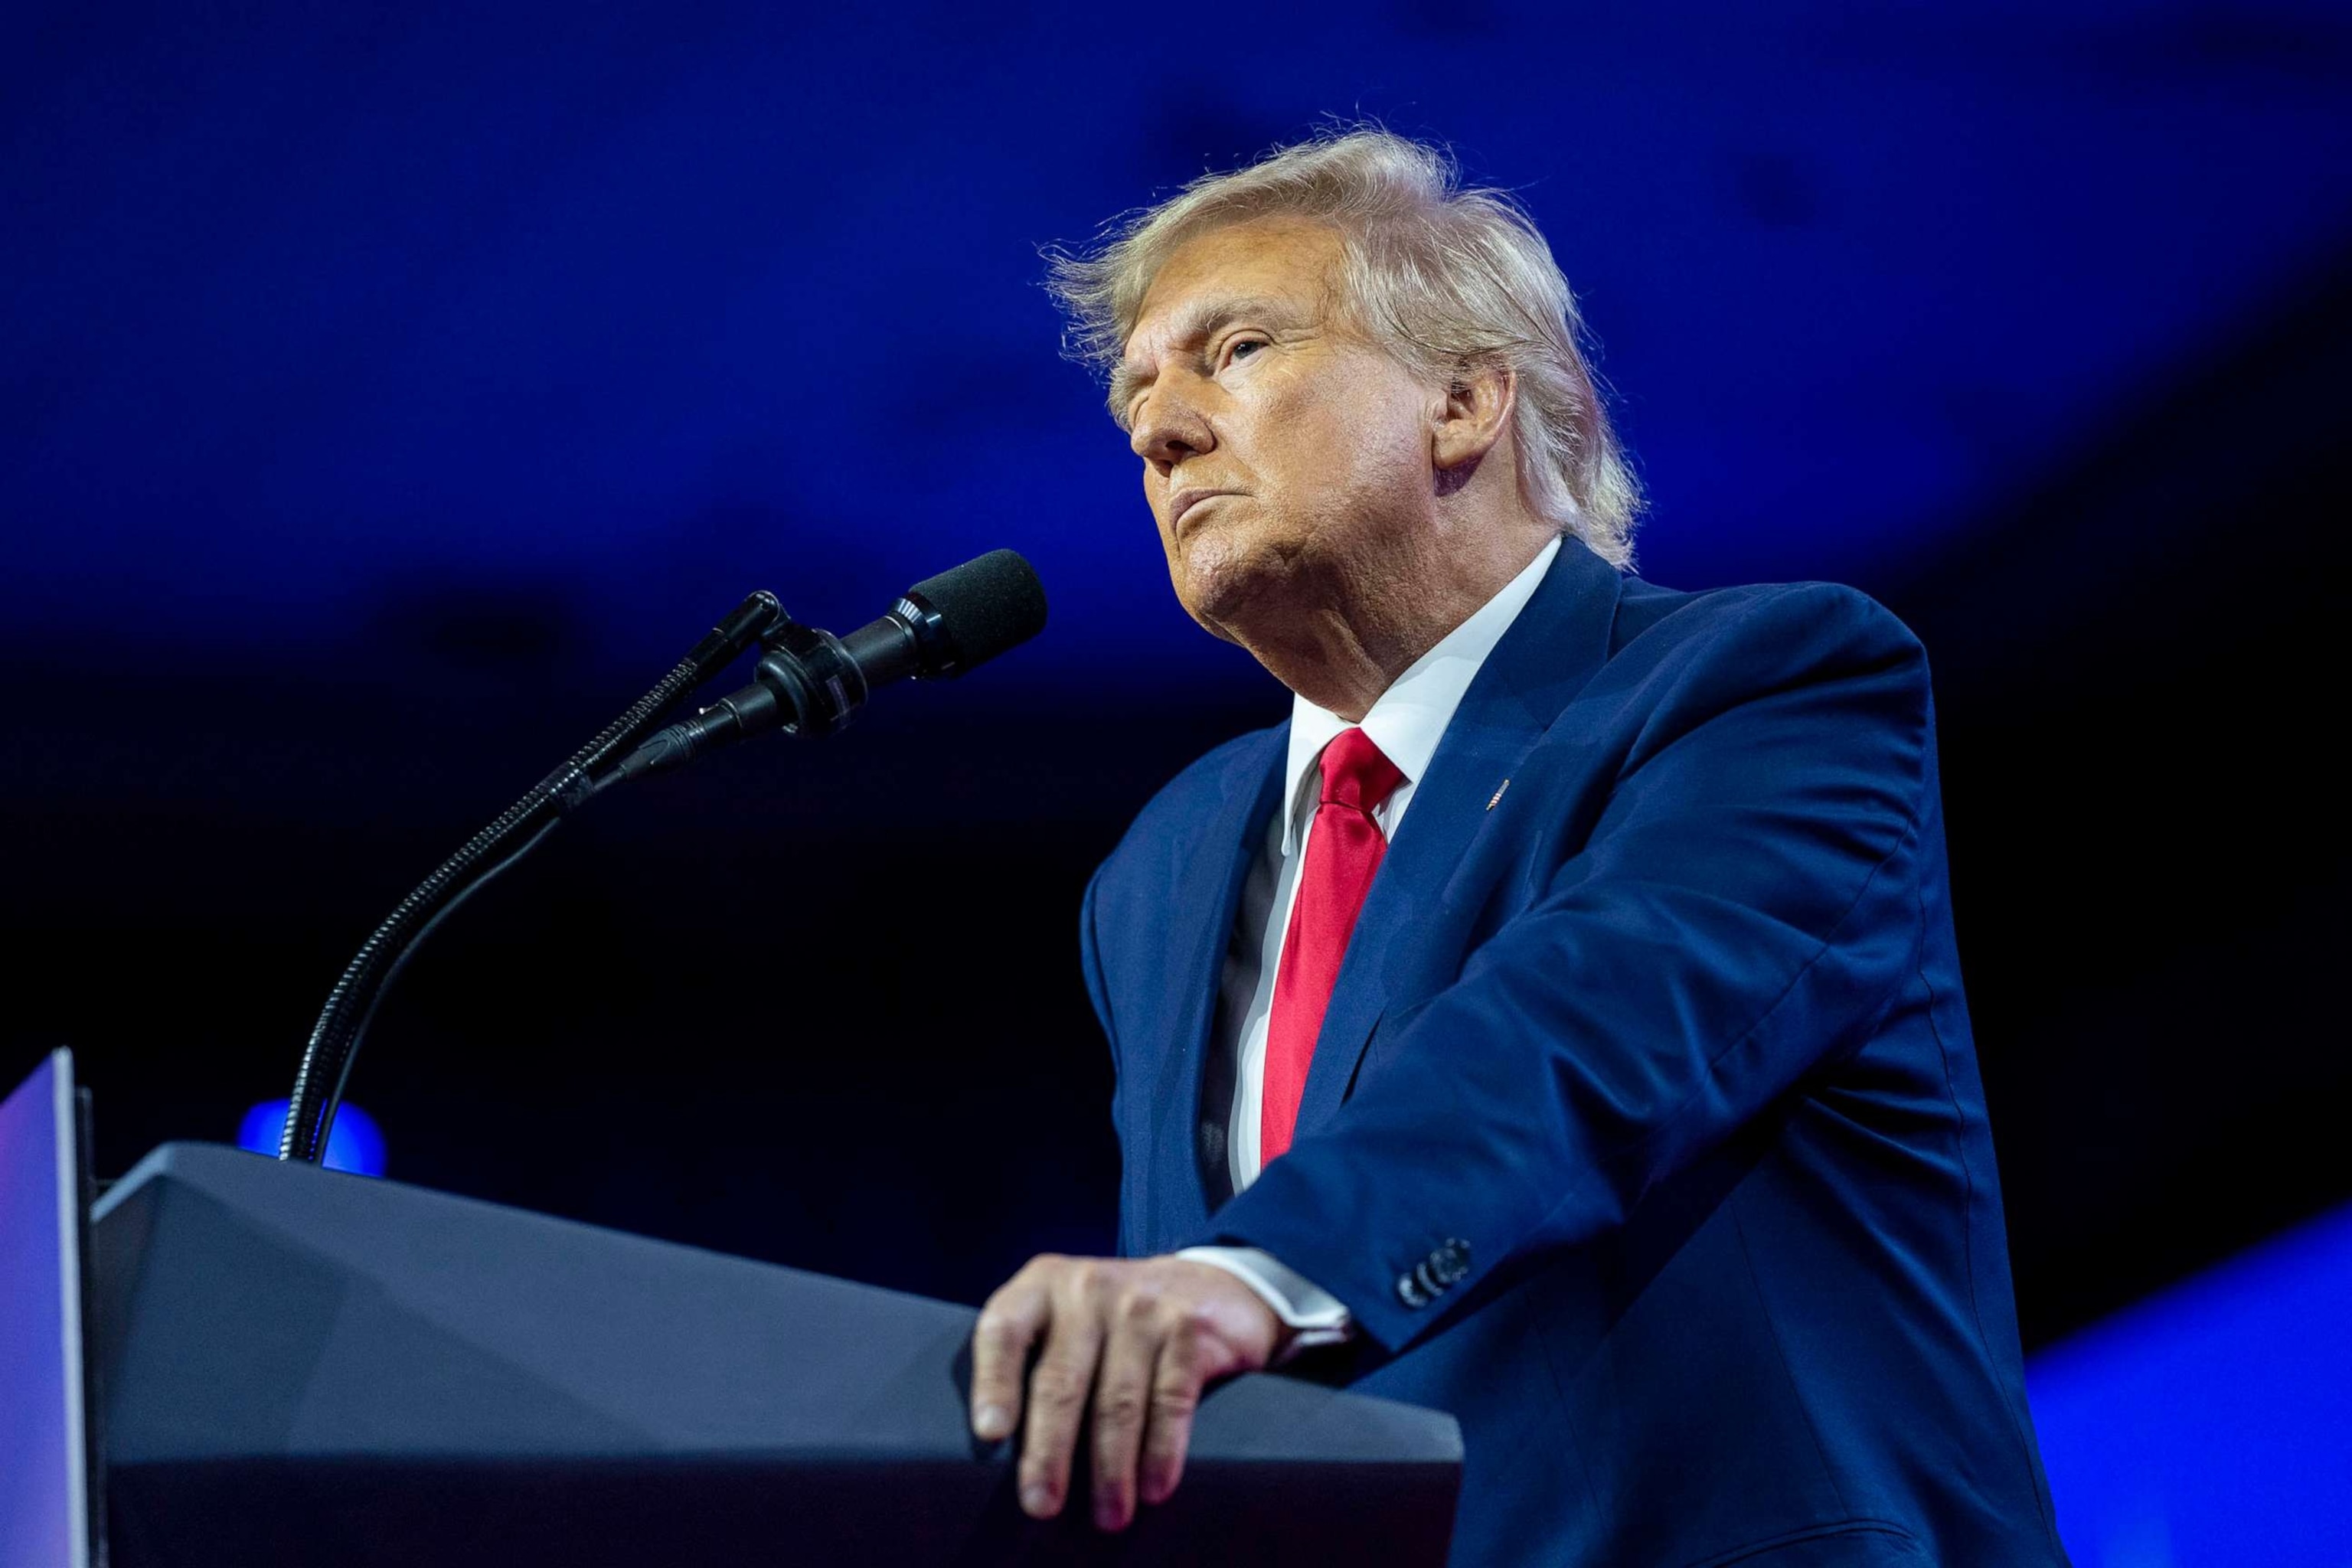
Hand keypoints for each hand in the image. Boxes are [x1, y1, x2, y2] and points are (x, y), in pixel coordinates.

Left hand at [969, 1253, 1285, 1530]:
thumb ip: (1031, 1361)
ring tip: (1107, 1515)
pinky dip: (1160, 1452)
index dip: (993, 1383)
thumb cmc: (1110, 1322)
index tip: (990, 1433)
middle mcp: (1087, 1290)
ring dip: (1110, 1468)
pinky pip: (1169, 1401)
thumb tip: (1002, 1455)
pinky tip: (1153, 1487)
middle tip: (1041, 1505)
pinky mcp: (1189, 1330)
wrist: (1204, 1287)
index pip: (1004, 1331)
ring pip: (1116, 1401)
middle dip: (1048, 1452)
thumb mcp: (1063, 1318)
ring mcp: (1142, 1307)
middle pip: (1060, 1381)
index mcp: (1041, 1287)